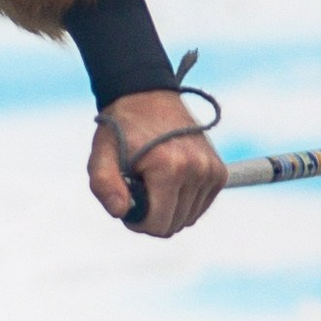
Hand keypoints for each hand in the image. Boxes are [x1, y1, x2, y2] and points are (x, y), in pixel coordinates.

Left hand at [90, 89, 223, 237]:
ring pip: (188, 218)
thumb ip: (104, 186)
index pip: (159, 225)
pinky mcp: (218, 170)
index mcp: (169, 168)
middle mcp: (197, 169)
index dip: (138, 222)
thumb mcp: (101, 156)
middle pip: (174, 225)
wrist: (146, 96)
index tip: (127, 203)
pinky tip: (168, 183)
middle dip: (153, 216)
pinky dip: (184, 202)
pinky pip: (201, 206)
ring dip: (168, 208)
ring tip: (153, 183)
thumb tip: (121, 212)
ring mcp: (211, 170)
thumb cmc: (120, 130)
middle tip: (138, 191)